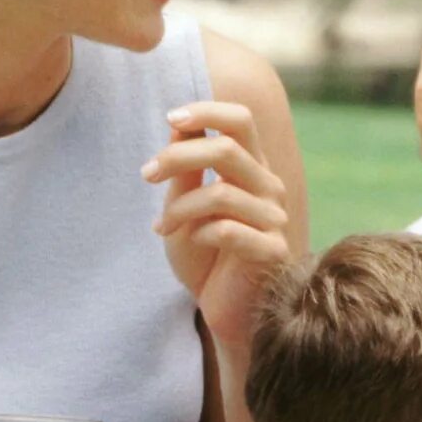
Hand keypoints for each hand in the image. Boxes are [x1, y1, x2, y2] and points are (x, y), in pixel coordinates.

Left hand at [145, 100, 291, 346]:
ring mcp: (275, 220)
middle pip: (227, 148)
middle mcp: (270, 188)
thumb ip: (186, 169)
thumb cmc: (205, 256)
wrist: (223, 310)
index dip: (208, 111)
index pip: (242, 121)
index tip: (171, 118)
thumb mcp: (185, 207)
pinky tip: (191, 243)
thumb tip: (179, 124)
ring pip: (220, 192)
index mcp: (253, 169)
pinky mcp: (272, 251)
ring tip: (162, 227)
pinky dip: (198, 233)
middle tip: (146, 174)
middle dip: (177, 157)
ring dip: (179, 207)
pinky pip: (227, 230)